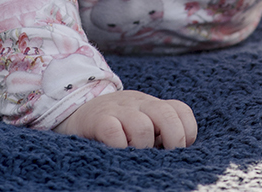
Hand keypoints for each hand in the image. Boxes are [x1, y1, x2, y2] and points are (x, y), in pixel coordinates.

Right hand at [54, 90, 197, 147]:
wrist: (74, 110)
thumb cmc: (114, 125)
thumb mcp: (138, 121)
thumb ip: (157, 131)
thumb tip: (178, 157)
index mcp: (151, 105)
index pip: (180, 110)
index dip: (186, 130)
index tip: (178, 148)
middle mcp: (137, 104)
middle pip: (166, 115)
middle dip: (173, 139)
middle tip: (164, 157)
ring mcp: (117, 110)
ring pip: (142, 126)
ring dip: (142, 146)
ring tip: (134, 154)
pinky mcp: (97, 120)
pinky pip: (113, 131)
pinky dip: (120, 145)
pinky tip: (117, 152)